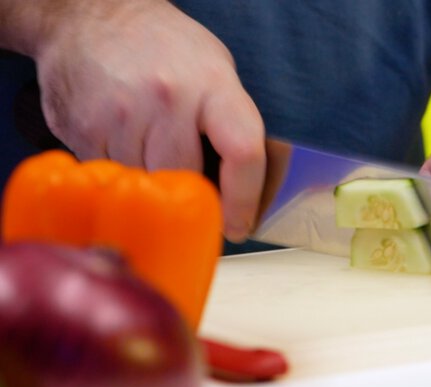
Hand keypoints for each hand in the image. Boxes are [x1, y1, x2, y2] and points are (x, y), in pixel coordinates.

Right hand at [33, 0, 264, 241]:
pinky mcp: (83, 130)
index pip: (243, 153)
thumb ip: (232, 126)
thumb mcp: (216, 71)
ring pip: (148, 185)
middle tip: (190, 194)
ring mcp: (121, 115)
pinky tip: (124, 143)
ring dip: (153, 184)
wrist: (89, 17)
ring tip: (151, 151)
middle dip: (191, 195)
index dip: (245, 199)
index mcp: (212, 85)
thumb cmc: (165, 49)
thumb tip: (249, 193)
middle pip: (188, 180)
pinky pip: (111, 176)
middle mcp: (167, 99)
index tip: (240, 224)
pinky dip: (122, 172)